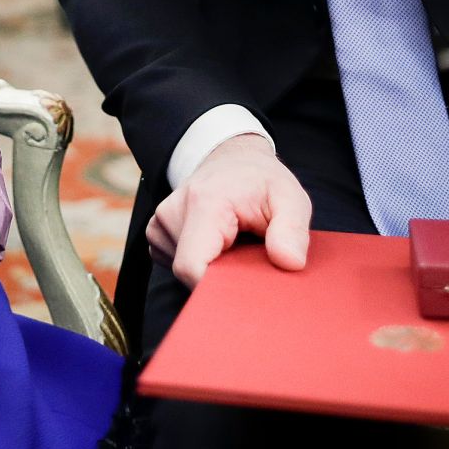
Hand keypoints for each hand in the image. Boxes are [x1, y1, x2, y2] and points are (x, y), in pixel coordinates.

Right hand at [147, 134, 310, 287]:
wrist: (232, 160)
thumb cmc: (261, 182)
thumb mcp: (290, 198)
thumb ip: (293, 230)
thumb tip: (289, 263)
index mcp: (204, 203)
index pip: (192, 268)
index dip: (219, 288)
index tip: (247, 286)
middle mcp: (172, 211)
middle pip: (190, 273)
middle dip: (222, 277)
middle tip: (249, 256)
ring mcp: (159, 223)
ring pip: (183, 272)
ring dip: (211, 268)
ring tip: (233, 243)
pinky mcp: (156, 233)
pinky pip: (175, 263)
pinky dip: (200, 262)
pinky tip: (216, 244)